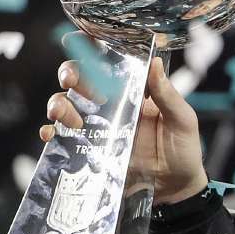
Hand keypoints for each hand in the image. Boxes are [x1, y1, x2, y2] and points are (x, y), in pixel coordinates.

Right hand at [42, 55, 208, 204]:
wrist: (176, 190)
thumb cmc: (184, 152)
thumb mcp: (182, 121)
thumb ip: (167, 95)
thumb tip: (154, 62)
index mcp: (133, 93)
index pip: (109, 65)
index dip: (91, 51)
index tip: (78, 43)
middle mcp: (112, 106)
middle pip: (81, 82)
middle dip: (70, 75)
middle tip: (71, 81)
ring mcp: (99, 128)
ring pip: (67, 107)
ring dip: (59, 104)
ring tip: (64, 114)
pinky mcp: (92, 151)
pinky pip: (64, 139)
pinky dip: (52, 133)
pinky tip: (51, 134)